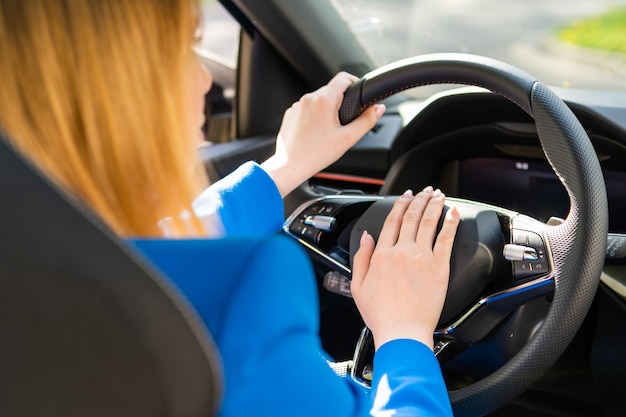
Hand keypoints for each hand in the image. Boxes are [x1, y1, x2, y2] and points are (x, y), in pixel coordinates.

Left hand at [261, 72, 384, 196]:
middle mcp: (308, 99)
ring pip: (318, 101)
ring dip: (326, 110)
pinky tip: (315, 133)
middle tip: (343, 123)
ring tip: (327, 131)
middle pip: (331, 90)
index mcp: (324, 100)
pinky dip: (314, 117)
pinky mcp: (290, 114)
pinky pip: (306, 109)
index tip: (358, 95)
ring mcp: (297, 106)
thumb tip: (378, 109)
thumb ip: (367, 121)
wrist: (290, 166)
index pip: (344, 78)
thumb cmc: (316, 154)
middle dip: (340, 103)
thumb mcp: (348, 138)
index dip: (355, 83)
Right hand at [350, 187, 460, 350]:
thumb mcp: (358, 286)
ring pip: (428, 223)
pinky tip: (453, 213)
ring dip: (434, 205)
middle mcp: (401, 251)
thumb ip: (361, 258)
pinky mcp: (439, 267)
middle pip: (411, 217)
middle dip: (419, 200)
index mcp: (382, 255)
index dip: (400, 205)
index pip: (392, 221)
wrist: (402, 331)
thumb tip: (366, 237)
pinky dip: (450, 223)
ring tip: (439, 195)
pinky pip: (446, 239)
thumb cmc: (381, 314)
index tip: (406, 196)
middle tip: (425, 191)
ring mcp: (422, 258)